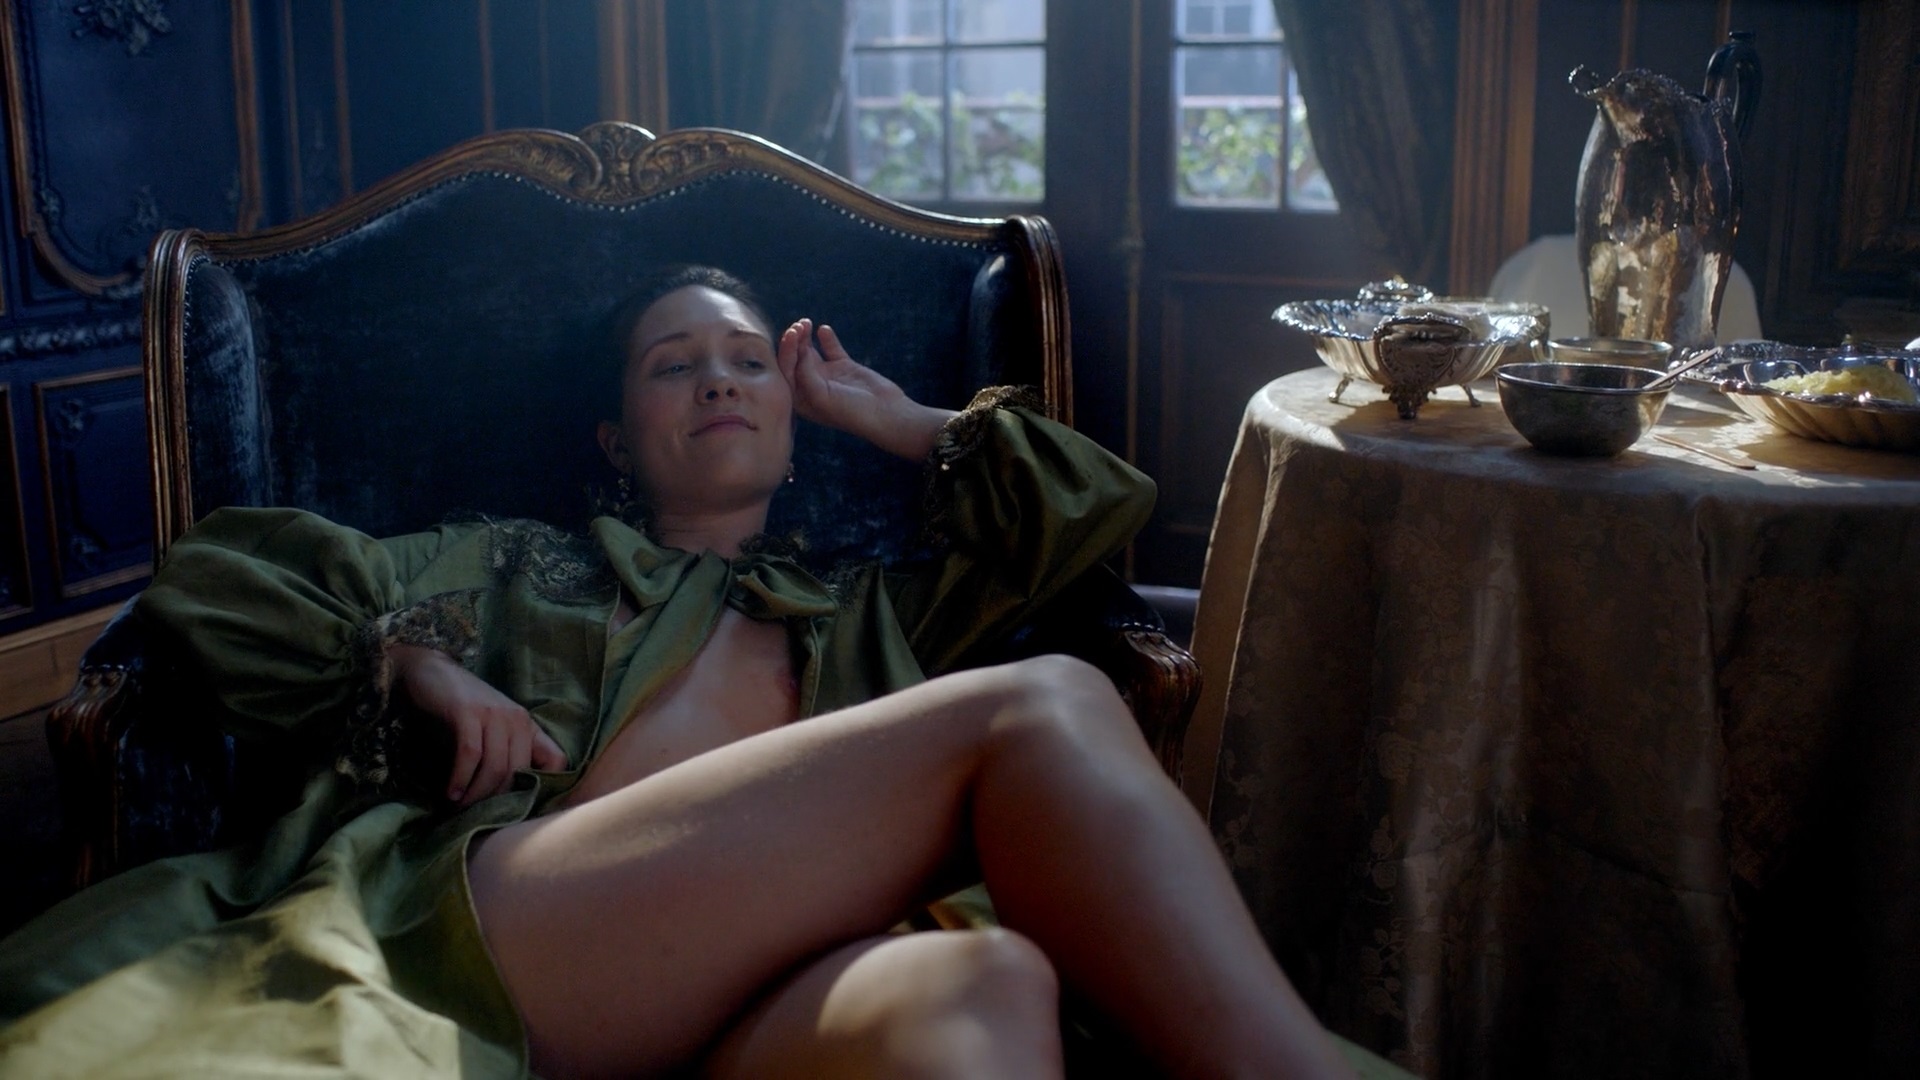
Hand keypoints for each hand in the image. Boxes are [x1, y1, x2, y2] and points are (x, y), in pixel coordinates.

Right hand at [391, 644, 567, 805]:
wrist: (429, 671)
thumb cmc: (461, 707)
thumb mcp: (492, 729)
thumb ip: (505, 753)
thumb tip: (509, 797)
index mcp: (528, 726)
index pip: (557, 760)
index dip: (547, 788)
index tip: (522, 811)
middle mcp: (517, 719)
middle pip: (519, 771)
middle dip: (498, 799)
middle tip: (477, 815)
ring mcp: (494, 714)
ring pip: (496, 766)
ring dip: (477, 794)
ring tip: (460, 808)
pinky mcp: (468, 712)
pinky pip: (470, 754)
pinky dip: (461, 778)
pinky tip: (451, 793)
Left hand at [777, 319, 954, 459]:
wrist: (885, 413)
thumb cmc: (850, 411)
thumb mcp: (822, 396)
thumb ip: (806, 374)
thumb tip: (802, 351)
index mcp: (800, 399)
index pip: (785, 370)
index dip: (786, 350)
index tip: (792, 334)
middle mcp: (810, 387)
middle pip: (795, 359)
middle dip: (793, 340)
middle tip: (800, 325)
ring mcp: (827, 376)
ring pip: (809, 351)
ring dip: (805, 337)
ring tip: (807, 322)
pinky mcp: (844, 367)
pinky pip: (831, 349)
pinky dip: (826, 338)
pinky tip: (824, 329)